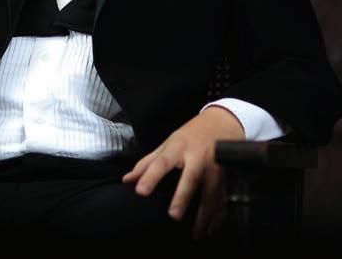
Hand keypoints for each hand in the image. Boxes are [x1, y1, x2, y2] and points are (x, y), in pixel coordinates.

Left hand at [121, 106, 244, 239]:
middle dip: (182, 196)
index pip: (161, 162)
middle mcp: (196, 156)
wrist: (222, 122)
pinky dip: (219, 213)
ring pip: (211, 191)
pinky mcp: (227, 174)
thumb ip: (147, 163)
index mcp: (177, 147)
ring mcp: (214, 165)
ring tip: (197, 232)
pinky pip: (223, 197)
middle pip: (190, 178)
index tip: (141, 191)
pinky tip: (212, 227)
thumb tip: (128, 180)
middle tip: (174, 216)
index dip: (151, 176)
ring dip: (205, 214)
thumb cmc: (190, 134)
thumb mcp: (167, 144)